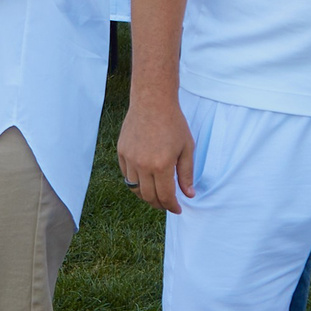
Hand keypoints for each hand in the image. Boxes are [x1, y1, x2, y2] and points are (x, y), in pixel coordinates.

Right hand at [116, 94, 195, 213]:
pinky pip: (127, 175)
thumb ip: (187, 174)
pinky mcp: (122, 152)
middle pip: (149, 196)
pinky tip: (145, 180)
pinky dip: (135, 182)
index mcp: (161, 165)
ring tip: (156, 194)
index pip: (165, 196)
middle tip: (167, 204)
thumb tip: (189, 195)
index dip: (172, 206)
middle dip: (159, 204)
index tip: (177, 209)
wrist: (152, 102)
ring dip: (146, 195)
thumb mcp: (187, 148)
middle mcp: (143, 165)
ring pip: (135, 188)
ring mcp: (130, 159)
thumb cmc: (173, 123)